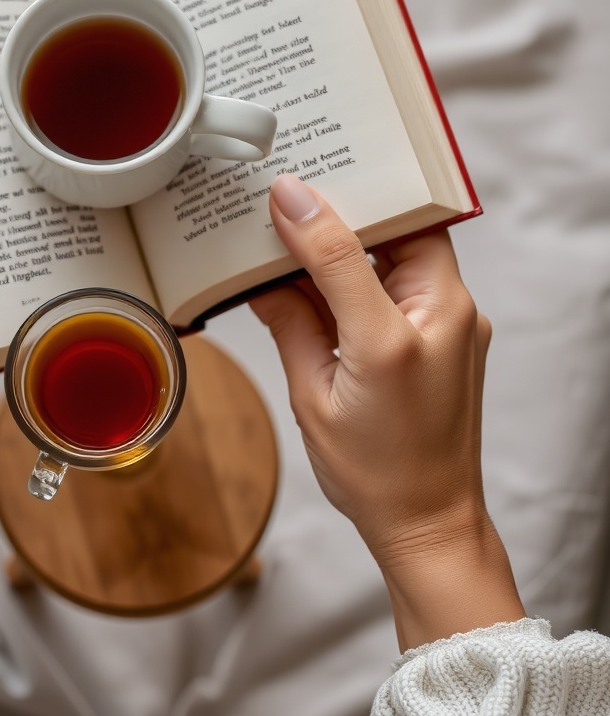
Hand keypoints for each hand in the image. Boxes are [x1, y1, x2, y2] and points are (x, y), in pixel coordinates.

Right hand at [252, 174, 523, 649]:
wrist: (429, 523)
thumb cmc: (375, 472)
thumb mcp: (314, 394)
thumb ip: (290, 320)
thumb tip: (260, 270)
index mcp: (406, 332)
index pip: (362, 242)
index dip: (319, 211)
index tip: (282, 192)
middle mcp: (447, 315)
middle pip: (399, 229)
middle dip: (347, 207)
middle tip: (295, 194)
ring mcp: (455, 322)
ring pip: (404, 250)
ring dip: (356, 238)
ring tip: (303, 230)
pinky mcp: (449, 332)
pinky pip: (407, 281)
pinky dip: (368, 270)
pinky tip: (326, 275)